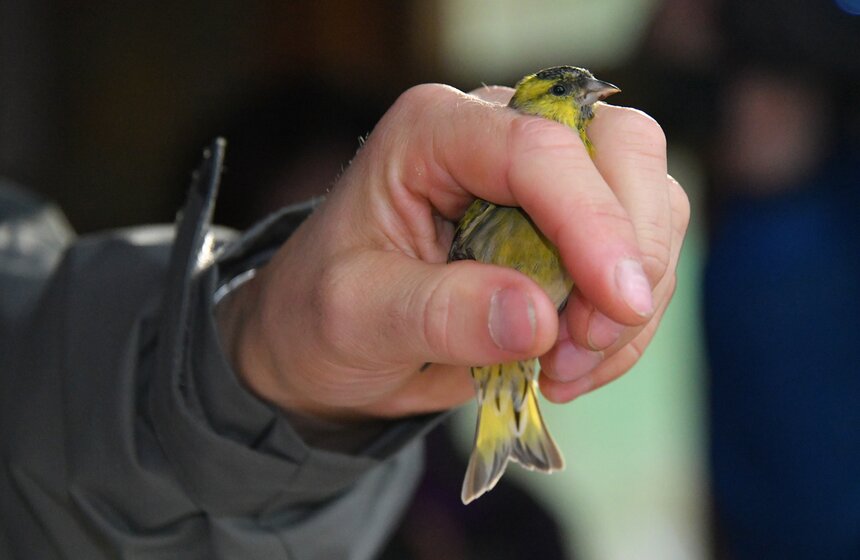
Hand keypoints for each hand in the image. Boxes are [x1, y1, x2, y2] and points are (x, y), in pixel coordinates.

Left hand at [217, 82, 689, 419]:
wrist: (328, 341)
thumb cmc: (324, 313)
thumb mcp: (356, 317)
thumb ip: (439, 313)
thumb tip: (538, 319)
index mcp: (433, 130)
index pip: (537, 147)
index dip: (591, 219)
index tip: (617, 305)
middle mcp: (498, 134)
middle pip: (621, 149)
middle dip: (627, 252)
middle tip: (584, 342)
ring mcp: (544, 178)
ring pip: (649, 202)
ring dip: (628, 299)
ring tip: (562, 368)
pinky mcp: (571, 227)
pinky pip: (641, 257)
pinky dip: (625, 323)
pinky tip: (568, 365)